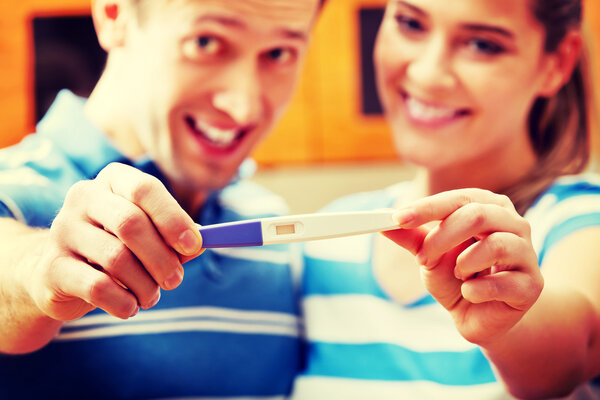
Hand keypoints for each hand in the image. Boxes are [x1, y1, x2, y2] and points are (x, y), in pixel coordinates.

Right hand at [24, 163, 203, 320]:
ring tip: (150, 296)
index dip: (173, 219)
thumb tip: (201, 242)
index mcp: (113, 180)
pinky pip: (98, 287)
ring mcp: (62, 231)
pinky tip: (130, 306)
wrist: (61, 273)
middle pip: (131, 224)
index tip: (194, 245)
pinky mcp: (52, 268)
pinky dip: (123, 302)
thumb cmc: (118, 248)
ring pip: (116, 259)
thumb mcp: (150, 237)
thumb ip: (176, 238)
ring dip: (145, 285)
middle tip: (174, 280)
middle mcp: (83, 197)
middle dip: (161, 258)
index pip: (145, 189)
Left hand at [383, 188, 542, 344]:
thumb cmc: (457, 277)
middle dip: (441, 238)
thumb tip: (383, 223)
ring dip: (463, 264)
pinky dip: (475, 290)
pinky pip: (500, 282)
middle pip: (477, 215)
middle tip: (421, 258)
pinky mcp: (532, 285)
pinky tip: (471, 293)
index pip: (459, 198)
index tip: (397, 218)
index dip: (427, 208)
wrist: (480, 317)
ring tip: (458, 275)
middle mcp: (514, 224)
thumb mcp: (430, 255)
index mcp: (489, 207)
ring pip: (495, 245)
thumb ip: (411, 237)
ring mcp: (527, 253)